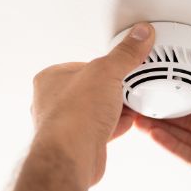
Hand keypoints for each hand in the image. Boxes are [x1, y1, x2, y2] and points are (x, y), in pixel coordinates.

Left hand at [31, 22, 155, 185]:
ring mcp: (66, 124)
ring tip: (128, 103)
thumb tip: (139, 35)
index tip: (120, 65)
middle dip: (110, 88)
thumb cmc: (74, 115)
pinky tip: (125, 122)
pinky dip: (115, 125)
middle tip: (126, 84)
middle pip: (90, 88)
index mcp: (50, 79)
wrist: (73, 156)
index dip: (105, 65)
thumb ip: (125, 54)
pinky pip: (101, 129)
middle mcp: (53, 101)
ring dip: (113, 108)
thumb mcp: (107, 72)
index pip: (83, 64)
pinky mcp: (80, 142)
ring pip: (95, 110)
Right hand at [135, 42, 190, 190]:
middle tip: (145, 96)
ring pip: (183, 135)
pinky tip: (153, 133)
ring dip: (161, 125)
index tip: (167, 78)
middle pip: (190, 117)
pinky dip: (168, 144)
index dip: (186, 90)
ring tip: (140, 114)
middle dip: (167, 108)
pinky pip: (185, 154)